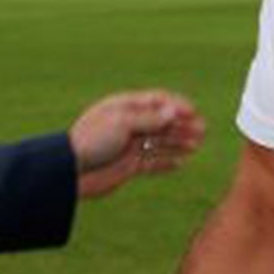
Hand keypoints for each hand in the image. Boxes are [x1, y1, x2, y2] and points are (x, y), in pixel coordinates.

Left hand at [69, 90, 205, 198]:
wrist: (70, 172)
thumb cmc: (91, 141)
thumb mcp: (121, 124)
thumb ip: (149, 119)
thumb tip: (174, 112)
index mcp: (124, 107)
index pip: (156, 102)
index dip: (176, 106)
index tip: (194, 112)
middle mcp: (128, 125)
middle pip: (161, 122)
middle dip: (182, 125)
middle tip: (203, 130)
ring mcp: (129, 146)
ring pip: (160, 142)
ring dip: (178, 143)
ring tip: (197, 145)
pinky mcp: (128, 166)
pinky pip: (152, 163)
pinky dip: (166, 163)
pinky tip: (181, 163)